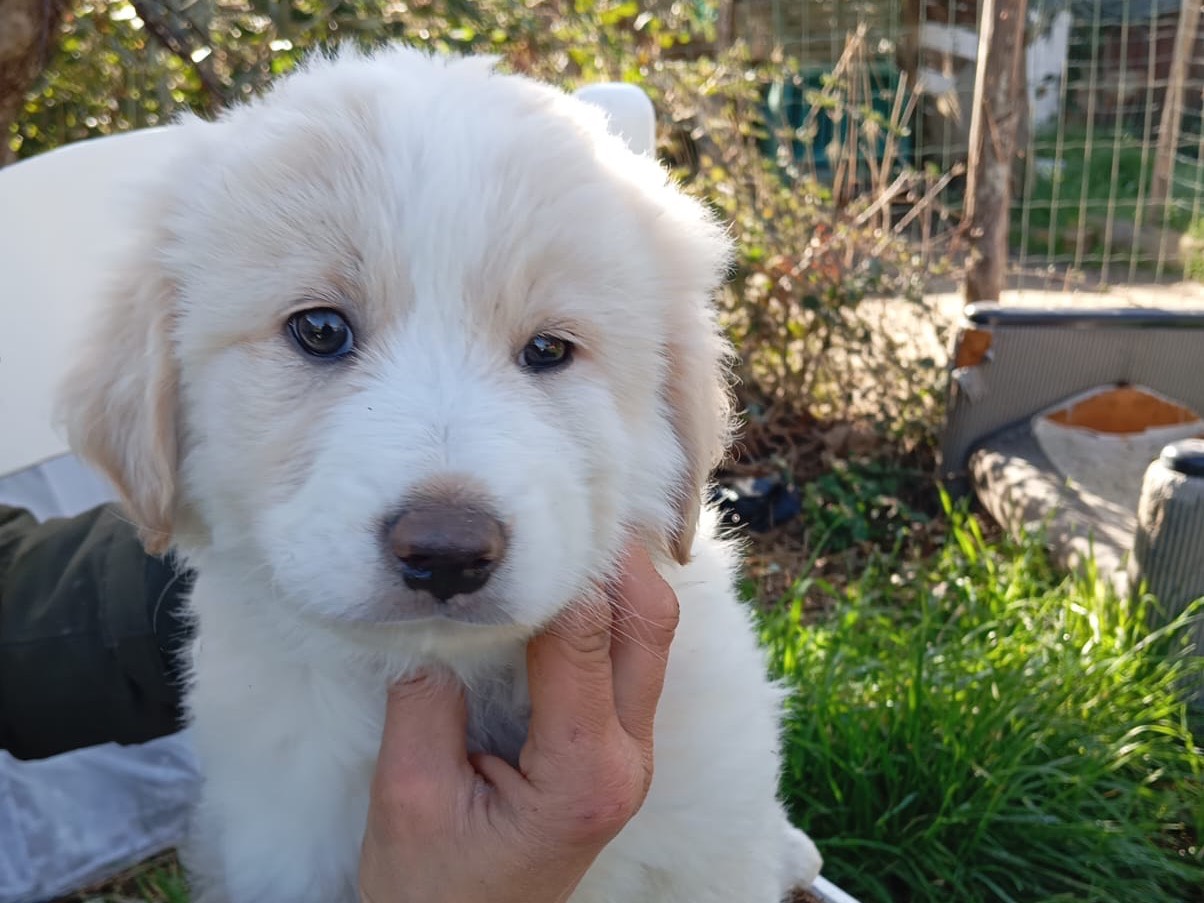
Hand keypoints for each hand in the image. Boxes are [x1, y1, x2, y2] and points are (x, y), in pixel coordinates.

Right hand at [358, 546, 679, 902]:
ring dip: (616, 579)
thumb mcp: (406, 795)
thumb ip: (426, 700)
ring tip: (563, 531)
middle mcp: (627, 760)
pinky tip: (567, 583)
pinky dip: (609, 611)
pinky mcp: (619, 750)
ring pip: (652, 638)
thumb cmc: (431, 886)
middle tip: (559, 503)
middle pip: (650, 627)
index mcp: (581, 774)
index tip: (515, 522)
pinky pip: (632, 660)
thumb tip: (442, 615)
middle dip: (612, 557)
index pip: (584, 639)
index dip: (552, 570)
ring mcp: (632, 755)